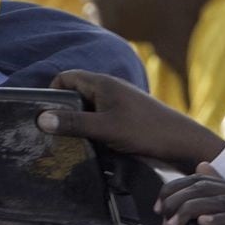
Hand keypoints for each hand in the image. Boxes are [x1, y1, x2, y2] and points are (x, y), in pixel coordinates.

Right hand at [33, 68, 223, 166]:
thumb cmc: (146, 131)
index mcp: (102, 83)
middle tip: (54, 132)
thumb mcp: (106, 129)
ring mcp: (119, 103)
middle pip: (75, 93)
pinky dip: (94, 129)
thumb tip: (41, 118)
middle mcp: (109, 88)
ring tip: (71, 142)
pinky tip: (94, 146)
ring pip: (89, 108)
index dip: (51, 92)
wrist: (184, 143)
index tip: (44, 114)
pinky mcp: (127, 117)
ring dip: (80, 123)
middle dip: (63, 110)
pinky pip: (101, 118)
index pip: (65, 77)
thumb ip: (74, 123)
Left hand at [151, 175, 224, 224]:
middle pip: (205, 188)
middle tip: (159, 214)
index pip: (200, 180)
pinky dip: (223, 219)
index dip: (176, 189)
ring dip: (192, 211)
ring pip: (220, 201)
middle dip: (178, 199)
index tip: (157, 204)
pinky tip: (206, 223)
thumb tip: (201, 166)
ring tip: (173, 222)